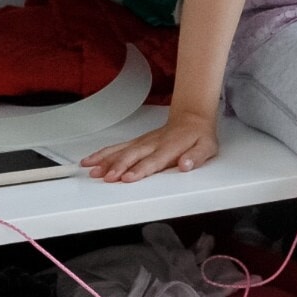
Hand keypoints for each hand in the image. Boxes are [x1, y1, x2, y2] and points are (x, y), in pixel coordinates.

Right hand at [81, 109, 221, 182]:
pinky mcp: (136, 142)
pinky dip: (102, 153)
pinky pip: (116, 147)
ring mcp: (142, 142)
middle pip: (132, 156)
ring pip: (121, 150)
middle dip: (118, 166)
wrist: (192, 119)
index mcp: (169, 148)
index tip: (128, 177)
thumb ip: (196, 157)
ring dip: (106, 160)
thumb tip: (187, 164)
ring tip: (92, 170)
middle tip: (107, 177)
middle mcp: (153, 144)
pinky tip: (90, 161)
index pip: (153, 161)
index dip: (140, 169)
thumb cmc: (198, 137)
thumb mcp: (207, 147)